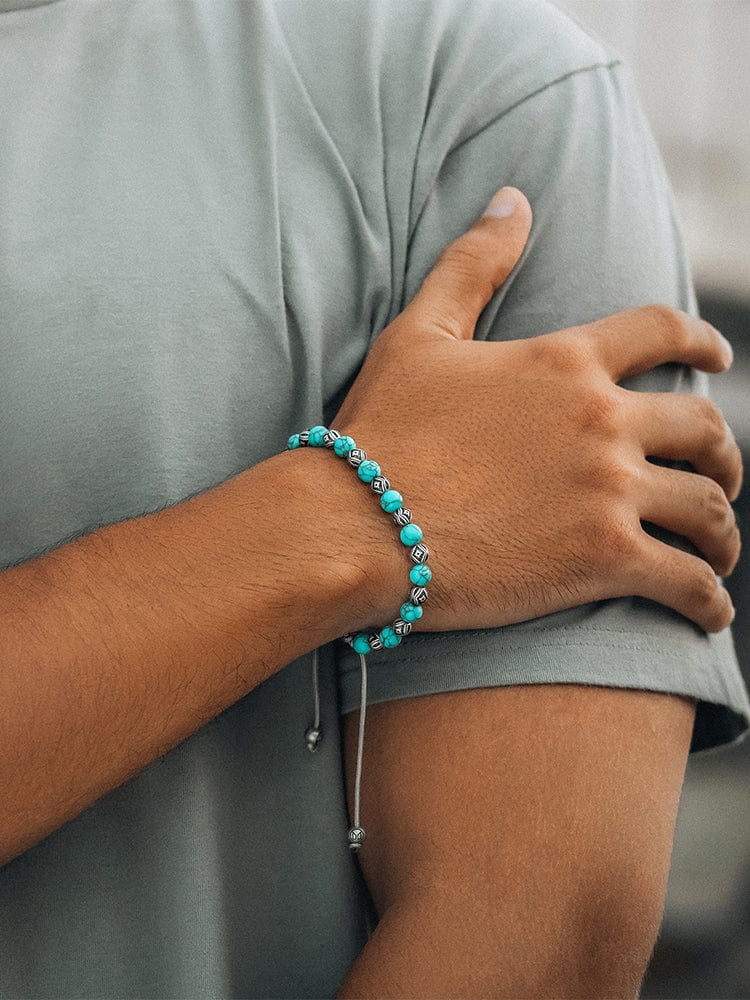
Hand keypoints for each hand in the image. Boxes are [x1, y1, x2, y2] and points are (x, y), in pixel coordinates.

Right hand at [333, 187, 741, 633]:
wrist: (355, 522)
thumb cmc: (381, 430)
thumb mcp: (419, 332)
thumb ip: (472, 263)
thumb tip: (511, 199)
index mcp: (565, 363)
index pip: (662, 334)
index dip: (701, 342)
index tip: (718, 359)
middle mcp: (602, 421)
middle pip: (703, 428)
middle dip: (724, 453)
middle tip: (722, 473)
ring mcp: (607, 492)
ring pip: (705, 507)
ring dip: (723, 531)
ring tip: (720, 549)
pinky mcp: (601, 560)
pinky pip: (687, 583)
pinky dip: (709, 602)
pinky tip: (711, 615)